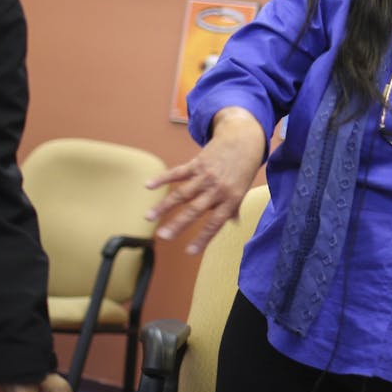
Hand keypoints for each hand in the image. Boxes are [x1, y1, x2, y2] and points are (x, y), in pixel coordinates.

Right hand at [146, 107, 265, 253]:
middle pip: (195, 210)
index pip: (215, 223)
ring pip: (182, 193)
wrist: (244, 140)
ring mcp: (206, 175)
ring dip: (164, 206)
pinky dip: (162, 178)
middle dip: (177, 224)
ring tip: (148, 217)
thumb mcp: (242, 189)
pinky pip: (177, 173)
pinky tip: (148, 186)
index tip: (189, 252)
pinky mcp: (197, 163)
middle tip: (162, 237)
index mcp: (231, 200)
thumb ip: (233, 207)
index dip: (203, 238)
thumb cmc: (243, 168)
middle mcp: (218, 189)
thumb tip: (232, 223)